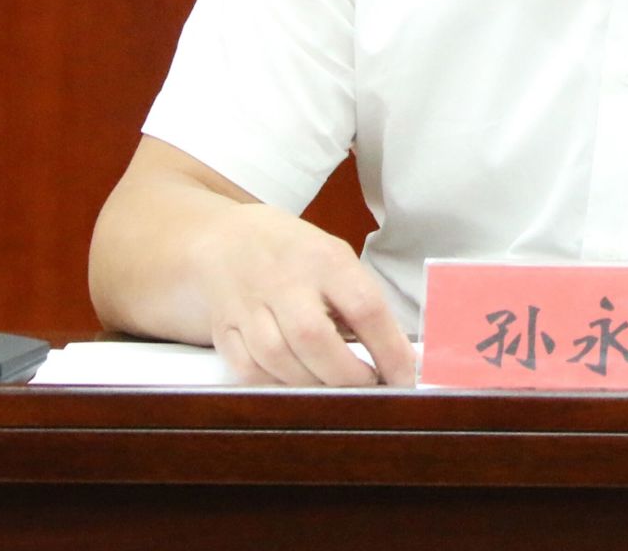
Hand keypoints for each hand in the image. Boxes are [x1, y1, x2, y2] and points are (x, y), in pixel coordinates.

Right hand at [196, 204, 415, 386]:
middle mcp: (285, 281)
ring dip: (313, 385)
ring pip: (278, 359)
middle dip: (347, 376)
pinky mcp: (223, 329)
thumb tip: (396, 358)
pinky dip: (275, 385)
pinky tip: (295, 383)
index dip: (389, 349)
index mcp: (325, 260)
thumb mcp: (336, 258)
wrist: (228, 238)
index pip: (365, 307)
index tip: (404, 378)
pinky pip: (248, 370)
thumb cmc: (296, 254)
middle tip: (367, 388)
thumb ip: (361, 302)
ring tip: (334, 390)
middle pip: (315, 338)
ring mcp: (249, 305)